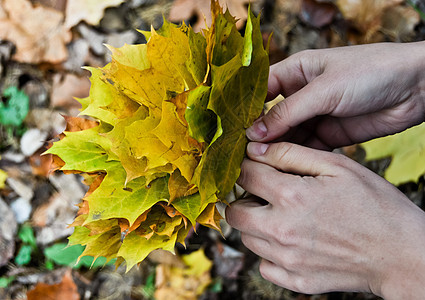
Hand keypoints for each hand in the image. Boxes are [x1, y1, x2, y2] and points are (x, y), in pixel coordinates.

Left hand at [226, 142, 424, 297]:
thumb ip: (291, 154)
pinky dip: (269, 252)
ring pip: (247, 238)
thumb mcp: (337, 166)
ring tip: (282, 215)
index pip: (245, 175)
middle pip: (235, 211)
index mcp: (292, 196)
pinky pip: (264, 265)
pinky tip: (290, 241)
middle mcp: (282, 231)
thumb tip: (256, 149)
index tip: (257, 167)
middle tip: (264, 193)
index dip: (249, 166)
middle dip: (244, 197)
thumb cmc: (374, 205)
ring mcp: (288, 260)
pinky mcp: (296, 281)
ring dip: (256, 223)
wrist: (401, 253)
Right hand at [246, 42, 424, 149]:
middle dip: (258, 135)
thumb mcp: (324, 90)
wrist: (417, 87)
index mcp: (296, 71)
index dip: (244, 110)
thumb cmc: (371, 72)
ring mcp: (316, 115)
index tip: (229, 131)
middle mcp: (301, 94)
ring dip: (276, 149)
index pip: (259, 90)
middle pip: (271, 117)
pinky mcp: (330, 134)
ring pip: (287, 136)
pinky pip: (306, 148)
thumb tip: (254, 133)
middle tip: (242, 155)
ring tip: (259, 166)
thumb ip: (288, 112)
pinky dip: (296, 157)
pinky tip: (284, 168)